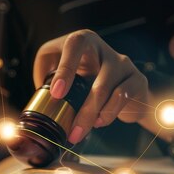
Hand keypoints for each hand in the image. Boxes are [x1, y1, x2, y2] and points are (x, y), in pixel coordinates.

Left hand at [33, 29, 149, 143]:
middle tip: (71, 131)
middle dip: (84, 109)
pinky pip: (123, 99)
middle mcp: (104, 50)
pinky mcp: (137, 80)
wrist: (117, 86)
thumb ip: (44, 75)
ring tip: (81, 131)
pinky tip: (98, 122)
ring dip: (94, 117)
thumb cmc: (80, 76)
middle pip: (97, 79)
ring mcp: (123, 64)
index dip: (66, 68)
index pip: (75, 45)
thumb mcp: (56, 69)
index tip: (57, 93)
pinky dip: (108, 114)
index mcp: (82, 42)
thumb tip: (36, 98)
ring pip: (111, 92)